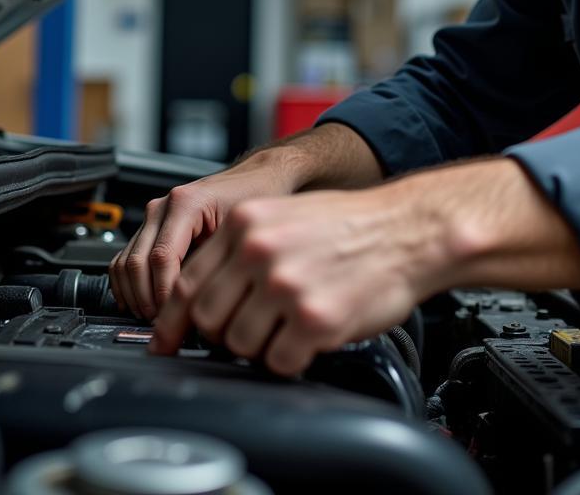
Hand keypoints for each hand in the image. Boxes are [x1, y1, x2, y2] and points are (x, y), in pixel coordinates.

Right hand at [108, 158, 297, 320]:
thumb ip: (220, 263)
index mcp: (185, 203)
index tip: (175, 318)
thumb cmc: (255, 198)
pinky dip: (127, 285)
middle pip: (137, 263)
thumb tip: (203, 307)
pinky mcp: (151, 227)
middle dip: (147, 300)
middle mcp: (163, 207)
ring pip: (125, 263)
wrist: (255, 179)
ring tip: (155, 318)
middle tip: (164, 325)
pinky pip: (126, 258)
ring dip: (134, 296)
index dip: (165, 294)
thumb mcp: (243, 231)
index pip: (162, 258)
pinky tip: (140, 304)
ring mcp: (153, 216)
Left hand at [149, 186, 443, 375]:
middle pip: (207, 318)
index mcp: (245, 223)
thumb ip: (241, 250)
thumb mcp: (284, 217)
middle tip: (250, 331)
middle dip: (222, 335)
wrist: (409, 230)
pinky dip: (290, 360)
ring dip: (259, 347)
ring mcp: (285, 285)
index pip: (186, 283)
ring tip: (288, 328)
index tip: (170, 340)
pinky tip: (308, 339)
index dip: (175, 320)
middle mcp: (259, 250)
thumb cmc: (351, 226)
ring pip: (239, 344)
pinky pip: (278, 362)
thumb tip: (198, 297)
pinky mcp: (314, 319)